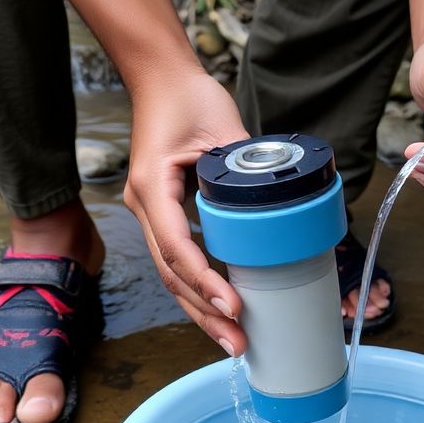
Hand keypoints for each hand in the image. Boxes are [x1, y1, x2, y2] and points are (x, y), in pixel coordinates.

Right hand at [124, 73, 250, 355]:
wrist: (161, 78)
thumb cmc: (189, 96)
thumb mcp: (223, 128)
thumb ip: (246, 167)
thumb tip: (278, 205)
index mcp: (153, 187)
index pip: (179, 249)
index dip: (207, 283)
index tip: (236, 306)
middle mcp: (144, 205)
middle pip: (172, 275)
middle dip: (204, 313)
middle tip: (237, 343)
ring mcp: (150, 211)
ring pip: (171, 274)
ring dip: (200, 309)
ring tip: (231, 339)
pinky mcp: (162, 213)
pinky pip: (177, 259)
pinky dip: (197, 287)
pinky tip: (218, 308)